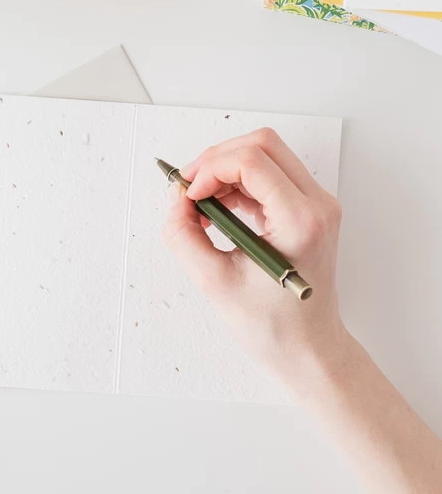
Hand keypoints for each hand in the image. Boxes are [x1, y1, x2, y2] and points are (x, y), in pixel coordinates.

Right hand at [162, 128, 351, 392]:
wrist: (308, 349)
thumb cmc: (272, 326)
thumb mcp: (214, 282)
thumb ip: (184, 236)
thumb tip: (175, 201)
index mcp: (300, 223)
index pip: (252, 162)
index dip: (211, 170)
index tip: (189, 196)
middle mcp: (317, 206)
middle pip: (262, 144)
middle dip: (217, 160)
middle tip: (188, 189)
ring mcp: (317, 206)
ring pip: (267, 154)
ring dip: (226, 170)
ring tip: (201, 205)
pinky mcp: (309, 210)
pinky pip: (271, 175)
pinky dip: (239, 183)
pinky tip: (219, 210)